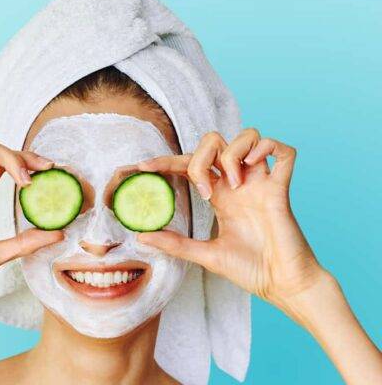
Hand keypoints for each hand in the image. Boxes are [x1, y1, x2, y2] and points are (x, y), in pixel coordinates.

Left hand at [134, 128, 324, 313]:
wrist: (283, 285)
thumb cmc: (250, 270)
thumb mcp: (205, 255)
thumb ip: (175, 243)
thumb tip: (140, 236)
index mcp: (219, 195)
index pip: (189, 164)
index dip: (166, 160)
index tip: (142, 167)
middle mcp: (239, 184)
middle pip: (215, 142)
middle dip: (201, 156)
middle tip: (205, 191)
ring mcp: (261, 183)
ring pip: (247, 136)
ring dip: (233, 153)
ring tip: (235, 184)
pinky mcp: (282, 189)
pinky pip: (283, 152)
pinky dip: (268, 147)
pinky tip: (255, 165)